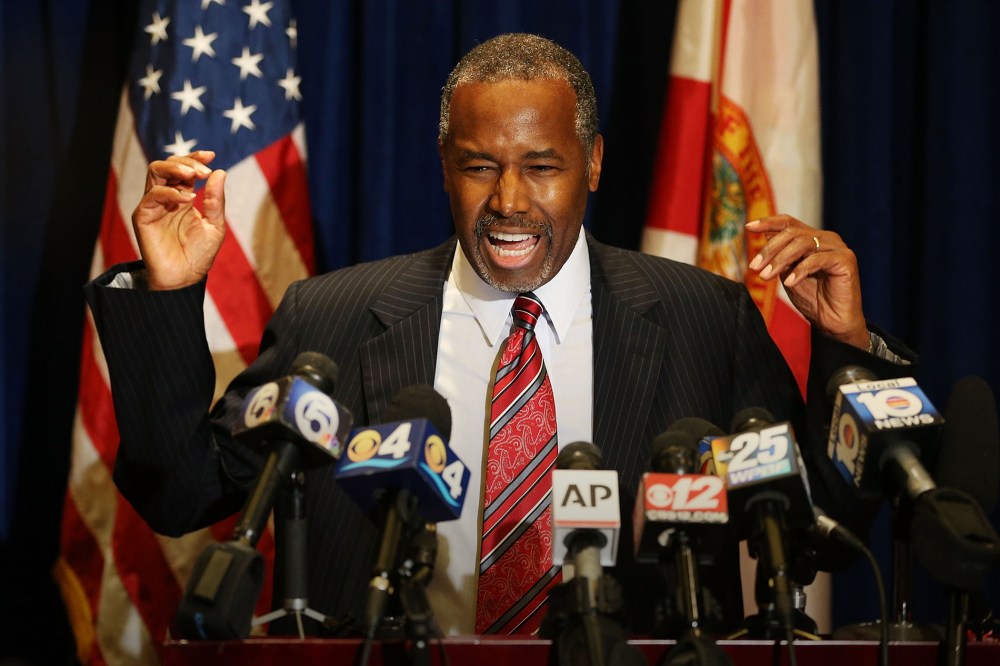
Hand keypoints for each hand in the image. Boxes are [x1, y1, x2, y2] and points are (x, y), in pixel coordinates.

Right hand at [131, 150, 225, 290]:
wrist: (185, 278)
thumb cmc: (200, 254)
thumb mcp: (215, 225)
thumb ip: (216, 200)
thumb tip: (220, 171)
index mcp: (182, 196)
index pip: (184, 169)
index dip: (195, 157)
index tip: (211, 155)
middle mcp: (165, 197)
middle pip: (167, 164)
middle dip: (187, 162)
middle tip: (204, 170)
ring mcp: (153, 205)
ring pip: (155, 171)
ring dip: (176, 168)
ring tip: (195, 176)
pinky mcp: (143, 216)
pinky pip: (152, 195)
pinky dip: (171, 192)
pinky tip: (188, 199)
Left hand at [746, 215, 868, 349]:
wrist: (833, 321)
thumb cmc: (811, 298)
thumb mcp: (788, 273)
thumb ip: (779, 256)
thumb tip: (763, 236)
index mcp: (812, 238)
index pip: (788, 223)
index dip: (768, 222)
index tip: (748, 227)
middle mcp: (825, 238)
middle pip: (792, 233)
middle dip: (769, 249)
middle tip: (754, 267)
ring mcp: (837, 247)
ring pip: (802, 243)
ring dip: (780, 259)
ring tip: (766, 276)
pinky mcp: (846, 259)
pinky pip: (817, 259)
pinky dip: (800, 270)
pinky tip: (789, 283)